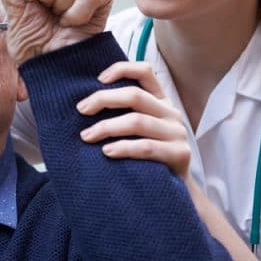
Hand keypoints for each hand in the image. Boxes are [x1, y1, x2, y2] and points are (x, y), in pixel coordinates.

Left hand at [76, 61, 191, 179]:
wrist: (174, 191)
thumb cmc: (147, 158)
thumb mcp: (138, 131)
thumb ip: (123, 113)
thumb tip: (84, 104)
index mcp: (161, 101)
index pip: (145, 72)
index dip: (122, 69)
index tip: (98, 79)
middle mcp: (171, 113)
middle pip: (135, 95)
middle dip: (103, 100)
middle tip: (81, 110)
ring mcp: (177, 133)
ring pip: (137, 121)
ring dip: (107, 127)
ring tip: (86, 136)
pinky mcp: (180, 154)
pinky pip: (146, 147)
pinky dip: (124, 148)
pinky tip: (106, 152)